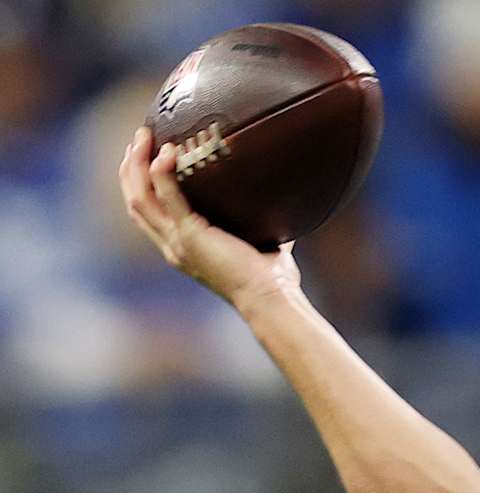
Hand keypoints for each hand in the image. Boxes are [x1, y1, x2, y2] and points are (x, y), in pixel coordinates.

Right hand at [117, 126, 300, 311]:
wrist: (271, 299)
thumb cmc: (272, 278)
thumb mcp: (258, 242)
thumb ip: (257, 222)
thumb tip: (278, 199)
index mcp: (182, 249)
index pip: (147, 213)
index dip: (139, 183)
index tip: (144, 155)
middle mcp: (172, 246)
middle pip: (135, 200)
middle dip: (131, 166)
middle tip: (140, 136)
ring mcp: (177, 242)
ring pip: (139, 197)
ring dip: (137, 163)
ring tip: (144, 135)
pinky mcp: (190, 236)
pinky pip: (167, 196)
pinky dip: (162, 172)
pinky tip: (167, 150)